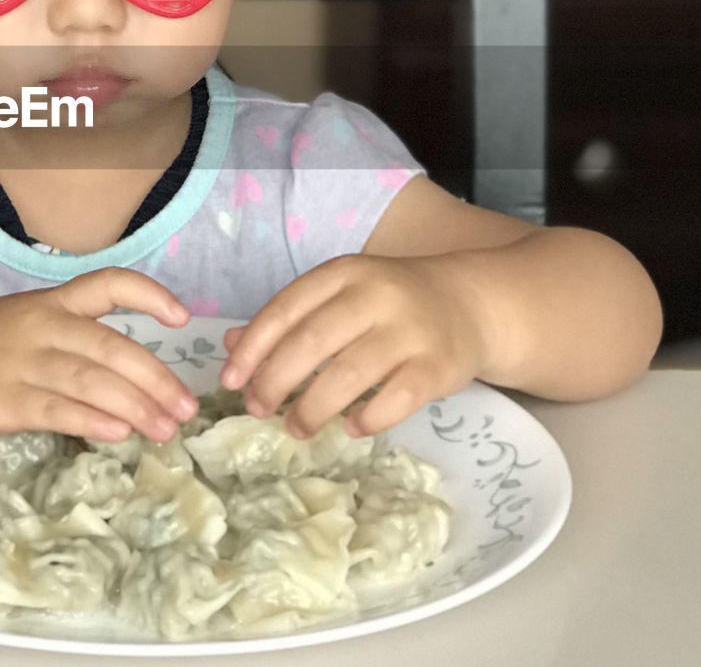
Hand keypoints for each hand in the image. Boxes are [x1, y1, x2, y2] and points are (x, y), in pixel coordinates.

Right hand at [0, 267, 198, 443]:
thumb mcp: (31, 324)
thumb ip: (78, 346)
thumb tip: (139, 388)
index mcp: (54, 303)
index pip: (109, 284)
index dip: (149, 296)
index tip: (183, 318)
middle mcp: (44, 327)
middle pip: (111, 347)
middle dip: (156, 378)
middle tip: (188, 408)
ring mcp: (23, 363)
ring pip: (90, 380)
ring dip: (136, 406)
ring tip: (167, 430)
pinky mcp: (4, 399)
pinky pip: (56, 409)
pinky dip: (92, 421)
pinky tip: (119, 434)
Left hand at [219, 254, 491, 437]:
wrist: (469, 304)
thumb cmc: (390, 304)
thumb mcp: (338, 297)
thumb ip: (289, 319)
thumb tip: (231, 347)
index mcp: (343, 273)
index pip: (285, 310)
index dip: (252, 348)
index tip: (230, 380)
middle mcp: (374, 295)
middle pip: (311, 343)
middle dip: (275, 382)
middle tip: (257, 409)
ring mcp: (409, 331)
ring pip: (348, 375)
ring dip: (313, 408)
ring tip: (295, 427)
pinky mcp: (437, 366)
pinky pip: (394, 401)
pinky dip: (366, 419)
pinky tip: (351, 427)